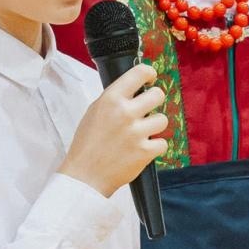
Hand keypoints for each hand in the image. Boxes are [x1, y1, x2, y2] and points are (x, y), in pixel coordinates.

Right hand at [60, 64, 168, 197]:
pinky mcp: (145, 152)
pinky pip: (163, 142)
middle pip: (158, 95)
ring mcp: (136, 133)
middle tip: (147, 109)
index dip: (149, 73)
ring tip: (142, 132)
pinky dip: (155, 146)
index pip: (139, 73)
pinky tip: (143, 148)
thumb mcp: (94, 111)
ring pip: (163, 119)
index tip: (150, 79)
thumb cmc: (87, 143)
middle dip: (154, 101)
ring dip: (154, 126)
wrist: (85, 175)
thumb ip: (114, 98)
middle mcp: (125, 112)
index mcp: (111, 99)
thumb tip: (135, 88)